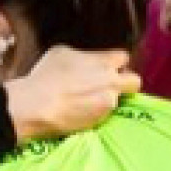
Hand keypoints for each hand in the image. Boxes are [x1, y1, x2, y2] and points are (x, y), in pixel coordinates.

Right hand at [4, 45, 139, 142]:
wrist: (35, 105)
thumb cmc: (44, 77)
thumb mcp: (61, 53)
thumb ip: (82, 55)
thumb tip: (86, 61)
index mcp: (103, 60)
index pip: (124, 58)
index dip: (116, 64)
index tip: (107, 69)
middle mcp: (111, 79)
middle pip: (134, 81)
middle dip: (126, 84)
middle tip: (109, 87)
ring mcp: (108, 99)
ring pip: (118, 99)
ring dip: (107, 100)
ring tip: (87, 103)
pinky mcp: (101, 117)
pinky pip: (106, 114)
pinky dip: (97, 113)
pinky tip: (80, 113)